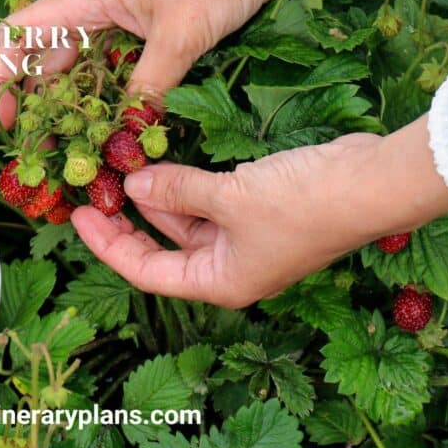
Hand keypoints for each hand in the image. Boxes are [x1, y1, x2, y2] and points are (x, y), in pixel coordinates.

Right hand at [0, 0, 314, 127]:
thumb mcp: (182, 34)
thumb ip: (150, 86)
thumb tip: (128, 136)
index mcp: (86, 0)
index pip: (18, 34)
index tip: (3, 118)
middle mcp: (94, 12)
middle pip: (44, 61)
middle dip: (34, 107)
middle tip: (38, 154)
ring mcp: (120, 24)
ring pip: (79, 71)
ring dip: (71, 110)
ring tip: (68, 152)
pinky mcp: (146, 35)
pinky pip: (114, 74)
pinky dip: (108, 102)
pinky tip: (109, 131)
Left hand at [71, 117, 447, 307]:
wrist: (370, 182)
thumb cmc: (301, 203)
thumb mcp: (228, 197)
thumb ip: (176, 189)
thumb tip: (132, 183)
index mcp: (219, 281)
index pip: (146, 272)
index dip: (108, 246)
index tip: (77, 218)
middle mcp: (228, 268)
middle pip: (161, 249)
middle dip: (126, 222)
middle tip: (91, 193)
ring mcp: (243, 240)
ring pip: (182, 223)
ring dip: (154, 198)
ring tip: (119, 169)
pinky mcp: (255, 212)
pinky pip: (205, 203)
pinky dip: (182, 187)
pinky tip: (158, 165)